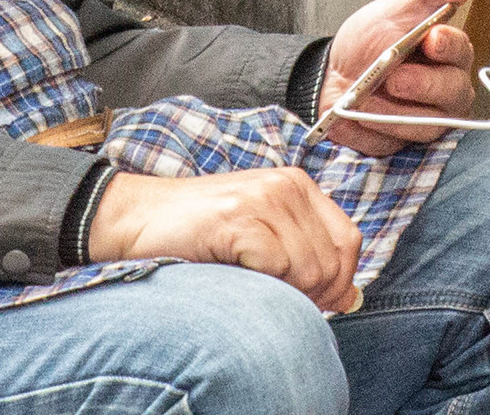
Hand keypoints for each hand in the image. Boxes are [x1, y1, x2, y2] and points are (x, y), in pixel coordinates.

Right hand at [83, 166, 362, 311]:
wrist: (138, 217)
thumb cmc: (197, 232)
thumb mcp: (262, 237)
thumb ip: (306, 257)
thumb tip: (351, 298)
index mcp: (299, 186)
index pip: (349, 241)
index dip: (339, 280)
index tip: (316, 302)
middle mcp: (287, 186)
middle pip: (333, 260)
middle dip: (313, 294)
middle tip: (278, 299)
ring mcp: (265, 199)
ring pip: (308, 268)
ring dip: (284, 291)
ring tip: (251, 284)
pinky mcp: (241, 218)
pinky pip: (278, 267)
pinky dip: (263, 283)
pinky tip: (237, 275)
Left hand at [319, 0, 480, 156]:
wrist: (332, 71)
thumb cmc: (369, 40)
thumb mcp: (396, 9)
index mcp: (449, 54)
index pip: (461, 52)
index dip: (449, 47)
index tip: (431, 38)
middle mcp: (445, 90)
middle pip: (453, 95)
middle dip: (423, 86)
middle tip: (395, 78)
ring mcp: (425, 120)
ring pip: (425, 126)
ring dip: (393, 113)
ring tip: (365, 99)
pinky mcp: (400, 143)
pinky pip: (392, 144)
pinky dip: (370, 131)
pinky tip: (353, 117)